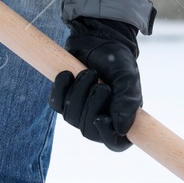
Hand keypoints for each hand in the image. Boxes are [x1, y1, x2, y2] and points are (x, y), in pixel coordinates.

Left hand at [50, 17, 141, 151]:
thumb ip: (127, 103)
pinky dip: (60, 88)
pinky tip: (67, 74)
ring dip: (78, 92)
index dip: (106, 136)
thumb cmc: (118, 60)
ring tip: (88, 72)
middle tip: (101, 85)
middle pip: (88, 131)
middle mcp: (101, 119)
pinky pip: (56, 104)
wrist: (99, 39)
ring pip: (70, 117)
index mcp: (122, 119)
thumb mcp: (127, 79)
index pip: (114, 143)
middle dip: (91, 106)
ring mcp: (80, 111)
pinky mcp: (64, 99)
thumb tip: (121, 130)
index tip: (101, 119)